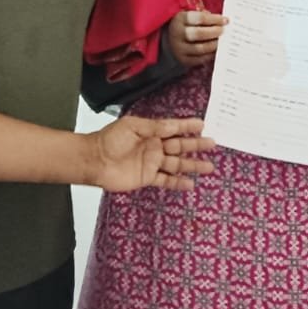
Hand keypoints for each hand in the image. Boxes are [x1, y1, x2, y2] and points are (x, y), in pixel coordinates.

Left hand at [86, 116, 216, 191]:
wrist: (95, 160)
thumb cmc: (110, 140)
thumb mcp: (132, 126)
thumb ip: (154, 127)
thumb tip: (173, 127)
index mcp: (151, 132)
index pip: (173, 128)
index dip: (187, 126)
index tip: (202, 125)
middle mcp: (154, 147)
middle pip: (180, 146)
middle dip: (196, 145)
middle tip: (212, 144)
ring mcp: (152, 163)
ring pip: (177, 164)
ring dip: (192, 165)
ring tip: (209, 166)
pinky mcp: (147, 178)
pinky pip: (166, 180)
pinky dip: (178, 182)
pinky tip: (190, 183)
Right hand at [168, 10, 227, 67]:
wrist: (170, 39)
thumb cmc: (186, 25)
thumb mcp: (191, 15)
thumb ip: (205, 16)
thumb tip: (222, 21)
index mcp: (179, 19)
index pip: (200, 18)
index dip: (215, 19)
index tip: (226, 20)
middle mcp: (177, 33)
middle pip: (199, 33)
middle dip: (214, 32)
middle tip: (223, 31)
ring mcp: (179, 48)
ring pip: (200, 48)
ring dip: (214, 45)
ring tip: (222, 41)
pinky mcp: (183, 60)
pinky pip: (200, 59)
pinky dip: (211, 55)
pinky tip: (216, 50)